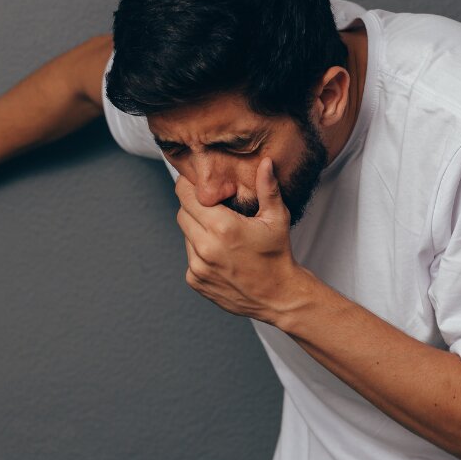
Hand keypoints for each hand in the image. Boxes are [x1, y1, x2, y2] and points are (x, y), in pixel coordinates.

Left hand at [174, 157, 308, 323]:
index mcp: (223, 227)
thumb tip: (265, 162)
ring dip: (197, 229)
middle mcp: (205, 247)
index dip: (190, 186)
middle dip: (194, 206)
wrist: (278, 297)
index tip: (200, 184)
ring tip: (222, 233)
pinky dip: (199, 250)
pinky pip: (189, 255)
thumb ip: (267, 187)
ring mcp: (197, 266)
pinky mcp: (195, 280)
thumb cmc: (278, 254)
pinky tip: (221, 253)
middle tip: (215, 208)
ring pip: (185, 234)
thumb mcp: (276, 218)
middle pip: (182, 212)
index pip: (187, 195)